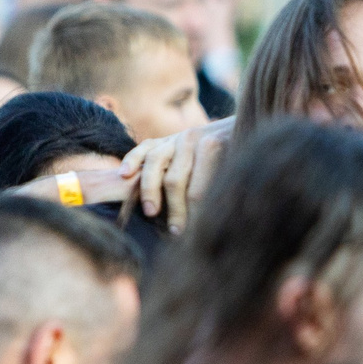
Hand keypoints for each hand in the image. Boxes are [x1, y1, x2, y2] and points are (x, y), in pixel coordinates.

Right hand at [116, 116, 234, 231]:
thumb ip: (225, 189)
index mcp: (214, 148)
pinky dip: (132, 160)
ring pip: (155, 162)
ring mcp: (174, 139)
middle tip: (175, 231)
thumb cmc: (236, 159)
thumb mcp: (238, 170)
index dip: (195, 215)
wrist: (232, 128)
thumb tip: (220, 223)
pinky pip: (142, 148)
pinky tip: (124, 174)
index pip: (199, 189)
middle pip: (175, 179)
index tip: (193, 235)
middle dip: (174, 208)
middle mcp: (192, 140)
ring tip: (151, 212)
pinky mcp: (160, 140)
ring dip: (150, 189)